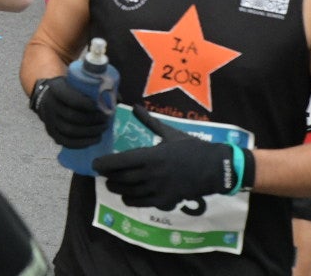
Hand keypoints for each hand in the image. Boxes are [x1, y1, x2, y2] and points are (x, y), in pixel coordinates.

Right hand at [30, 75, 112, 149]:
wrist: (49, 97)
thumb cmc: (69, 88)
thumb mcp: (77, 82)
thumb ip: (96, 88)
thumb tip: (116, 99)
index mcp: (56, 88)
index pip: (69, 98)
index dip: (85, 104)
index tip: (99, 107)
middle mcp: (49, 104)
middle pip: (71, 116)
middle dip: (92, 120)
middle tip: (105, 120)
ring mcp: (49, 120)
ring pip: (68, 131)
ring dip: (89, 132)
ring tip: (102, 129)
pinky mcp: (51, 133)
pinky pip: (66, 142)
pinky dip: (82, 143)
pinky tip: (94, 140)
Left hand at [93, 105, 244, 209]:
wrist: (216, 168)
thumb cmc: (192, 148)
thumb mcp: (170, 133)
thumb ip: (149, 122)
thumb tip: (135, 107)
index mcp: (152, 155)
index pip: (121, 161)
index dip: (105, 164)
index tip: (95, 164)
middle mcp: (152, 174)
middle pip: (122, 178)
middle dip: (109, 177)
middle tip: (102, 175)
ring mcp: (159, 189)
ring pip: (130, 192)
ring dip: (118, 190)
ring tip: (111, 185)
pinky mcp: (167, 201)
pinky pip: (143, 203)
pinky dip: (132, 201)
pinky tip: (127, 198)